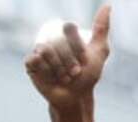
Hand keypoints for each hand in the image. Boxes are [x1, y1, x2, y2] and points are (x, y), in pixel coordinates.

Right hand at [24, 4, 111, 121]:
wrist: (75, 97)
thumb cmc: (87, 76)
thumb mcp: (99, 52)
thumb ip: (101, 29)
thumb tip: (107, 5)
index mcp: (66, 33)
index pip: (69, 28)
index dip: (78, 47)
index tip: (84, 60)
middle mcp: (52, 39)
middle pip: (58, 41)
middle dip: (70, 61)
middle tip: (74, 73)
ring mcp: (40, 50)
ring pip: (47, 50)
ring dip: (59, 68)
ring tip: (63, 77)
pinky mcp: (30, 63)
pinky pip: (36, 60)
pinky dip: (46, 71)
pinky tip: (50, 77)